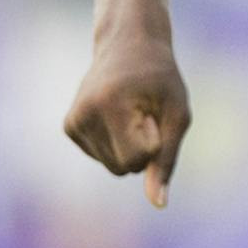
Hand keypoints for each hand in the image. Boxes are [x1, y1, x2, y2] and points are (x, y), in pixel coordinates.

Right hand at [64, 31, 191, 206]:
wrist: (127, 43)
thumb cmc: (160, 77)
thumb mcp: (177, 113)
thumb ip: (167, 159)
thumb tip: (158, 204)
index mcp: (110, 105)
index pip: (138, 159)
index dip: (156, 141)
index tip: (153, 110)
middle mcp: (84, 113)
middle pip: (124, 168)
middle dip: (142, 149)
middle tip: (144, 111)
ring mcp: (73, 121)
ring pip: (113, 167)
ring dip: (130, 146)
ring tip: (131, 111)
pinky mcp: (70, 127)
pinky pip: (102, 158)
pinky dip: (116, 144)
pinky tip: (116, 115)